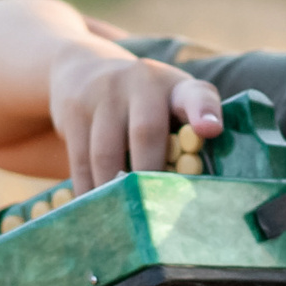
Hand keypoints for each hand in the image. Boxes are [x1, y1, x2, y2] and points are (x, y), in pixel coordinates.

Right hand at [45, 39, 221, 193]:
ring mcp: (104, 93)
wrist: (84, 69)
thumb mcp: (170, 103)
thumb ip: (186, 134)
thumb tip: (192, 191)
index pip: (196, 96)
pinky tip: (93, 205)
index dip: (204, 112)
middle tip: (154, 209)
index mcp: (176, 87)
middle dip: (149, 175)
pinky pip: (80, 158)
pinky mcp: (74, 110)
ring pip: (107, 152)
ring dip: (112, 189)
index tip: (211, 130)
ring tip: (121, 216)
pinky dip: (87, 186)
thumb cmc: (144, 103)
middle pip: (146, 133)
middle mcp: (142, 83)